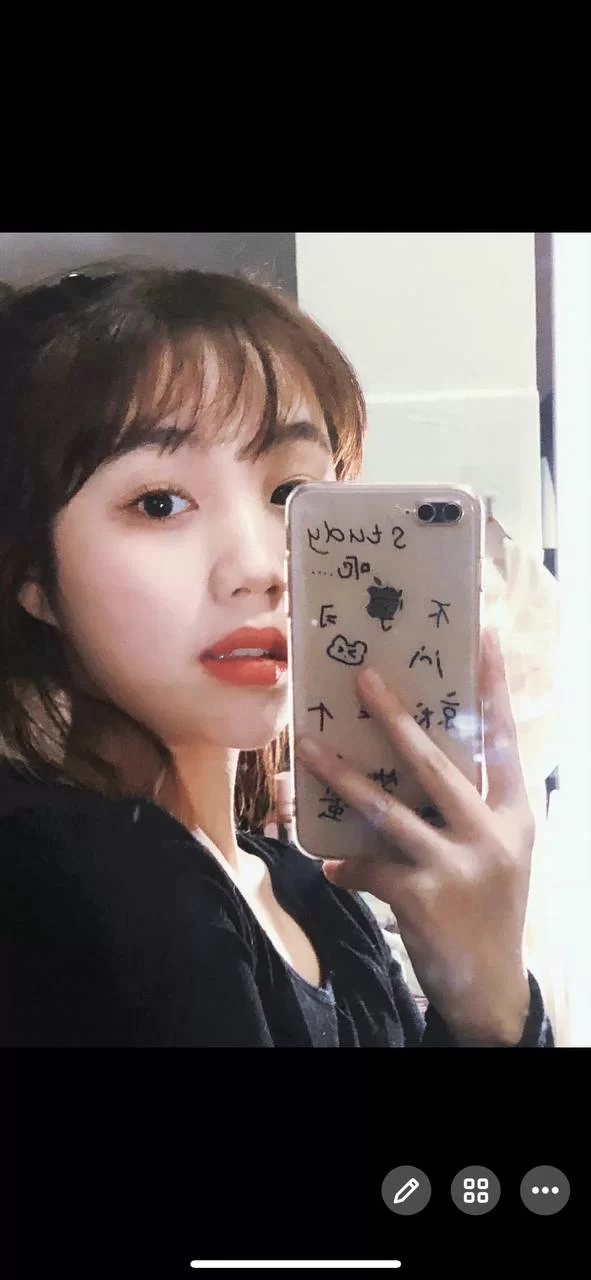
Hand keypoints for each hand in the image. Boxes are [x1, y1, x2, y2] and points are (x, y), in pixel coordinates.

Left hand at [295, 628, 534, 1044]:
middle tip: (363, 677)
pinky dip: (346, 864)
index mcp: (515, 816)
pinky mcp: (422, 897)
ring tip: (306, 747)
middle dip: (394, 718)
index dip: (494, 688)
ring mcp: (458, 866)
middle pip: (436, 763)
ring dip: (340, 777)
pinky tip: (331, 865)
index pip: (505, 740)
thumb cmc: (488, 908)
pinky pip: (368, 866)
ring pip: (387, 808)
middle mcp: (492, 835)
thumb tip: (400, 773)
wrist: (490, 985)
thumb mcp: (496, 855)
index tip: (482, 636)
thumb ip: (463, 813)